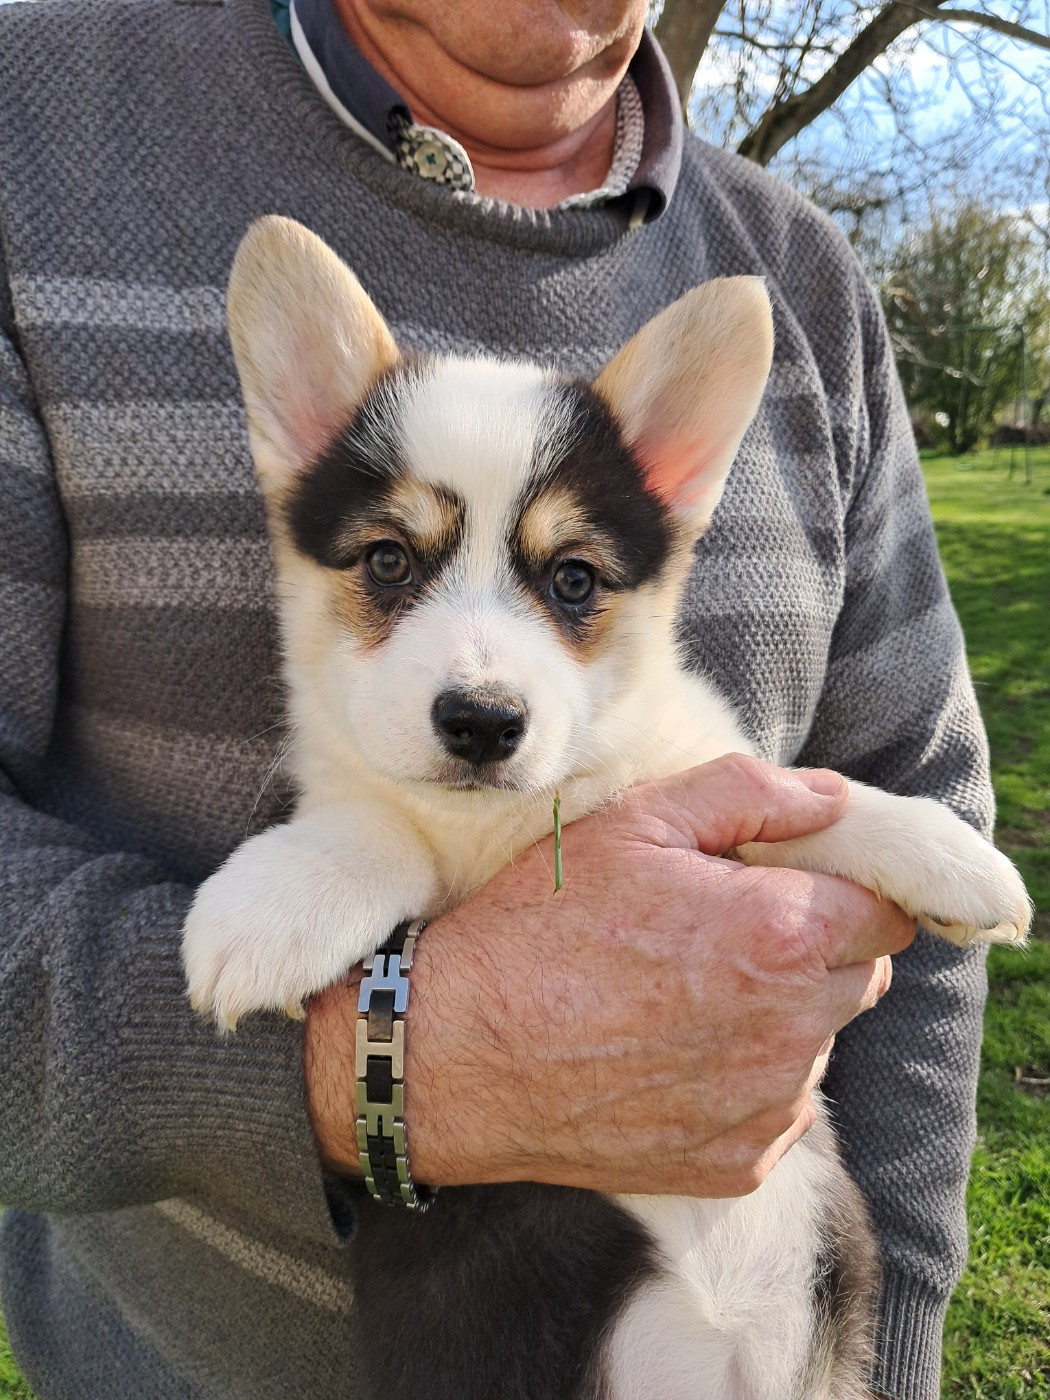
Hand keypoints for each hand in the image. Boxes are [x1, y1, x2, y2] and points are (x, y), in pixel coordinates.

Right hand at [305, 753, 913, 1196]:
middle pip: (862, 974)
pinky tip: (670, 1049)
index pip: (890, 911)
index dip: (850, 886)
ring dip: (781, 1011)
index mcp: (779, 936)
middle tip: (728, 926)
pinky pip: (778, 1104)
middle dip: (816, 943)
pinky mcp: (737, 1163)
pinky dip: (747, 1074)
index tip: (800, 880)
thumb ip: (748, 794)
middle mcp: (791, 1031)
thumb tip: (833, 799)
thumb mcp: (633, 823)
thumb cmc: (537, 927)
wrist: (455, 1054)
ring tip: (685, 990)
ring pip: (820, 1040)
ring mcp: (766, 1105)